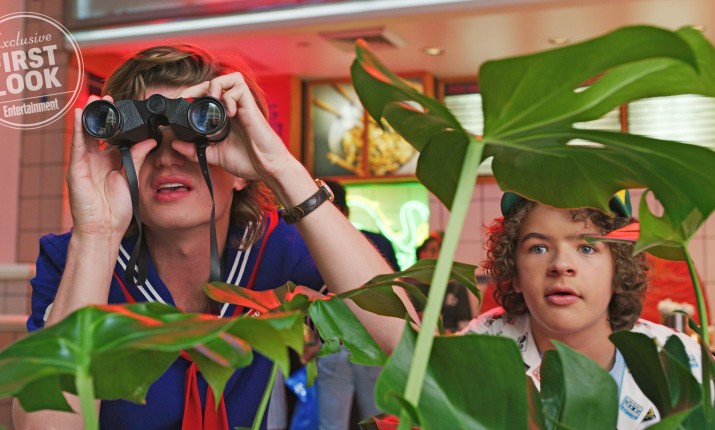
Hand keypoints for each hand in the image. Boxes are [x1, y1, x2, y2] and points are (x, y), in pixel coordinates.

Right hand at [67, 96, 156, 238]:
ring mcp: (85, 162)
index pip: (113, 137)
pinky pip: (77, 144)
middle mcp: (97, 159)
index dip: (117, 123)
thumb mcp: (131, 178)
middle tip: (108, 98)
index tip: (124, 107)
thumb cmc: (117, 208)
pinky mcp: (76, 168)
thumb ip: (138, 157)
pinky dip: (78, 128)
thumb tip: (151, 141)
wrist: (104, 227)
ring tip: (94, 99)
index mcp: (111, 162)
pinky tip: (80, 114)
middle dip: (103, 115)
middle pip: (98, 132)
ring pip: (86, 134)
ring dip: (90, 116)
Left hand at [174, 73, 300, 190]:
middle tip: (187, 100)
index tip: (180, 105)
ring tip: (210, 101)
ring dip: (215, 85)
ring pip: (229, 78)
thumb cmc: (248, 161)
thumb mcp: (215, 155)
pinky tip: (229, 113)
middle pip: (215, 83)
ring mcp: (242, 106)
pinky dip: (229, 96)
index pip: (207, 95)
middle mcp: (233, 108)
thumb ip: (196, 150)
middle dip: (198, 88)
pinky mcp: (250, 107)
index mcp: (224, 117)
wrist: (268, 167)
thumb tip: (175, 144)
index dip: (193, 95)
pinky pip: (239, 88)